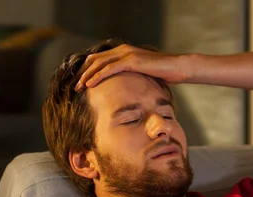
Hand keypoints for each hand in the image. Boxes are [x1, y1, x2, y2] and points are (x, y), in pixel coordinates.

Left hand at [75, 44, 190, 90]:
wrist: (178, 68)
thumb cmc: (164, 73)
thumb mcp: (144, 75)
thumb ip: (132, 77)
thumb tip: (126, 89)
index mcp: (124, 52)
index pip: (99, 59)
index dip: (87, 70)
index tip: (81, 83)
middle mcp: (123, 50)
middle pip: (95, 60)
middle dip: (82, 74)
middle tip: (74, 87)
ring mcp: (126, 54)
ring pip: (99, 64)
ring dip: (86, 76)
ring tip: (78, 88)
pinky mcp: (131, 61)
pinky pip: (109, 68)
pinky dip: (98, 76)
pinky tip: (90, 85)